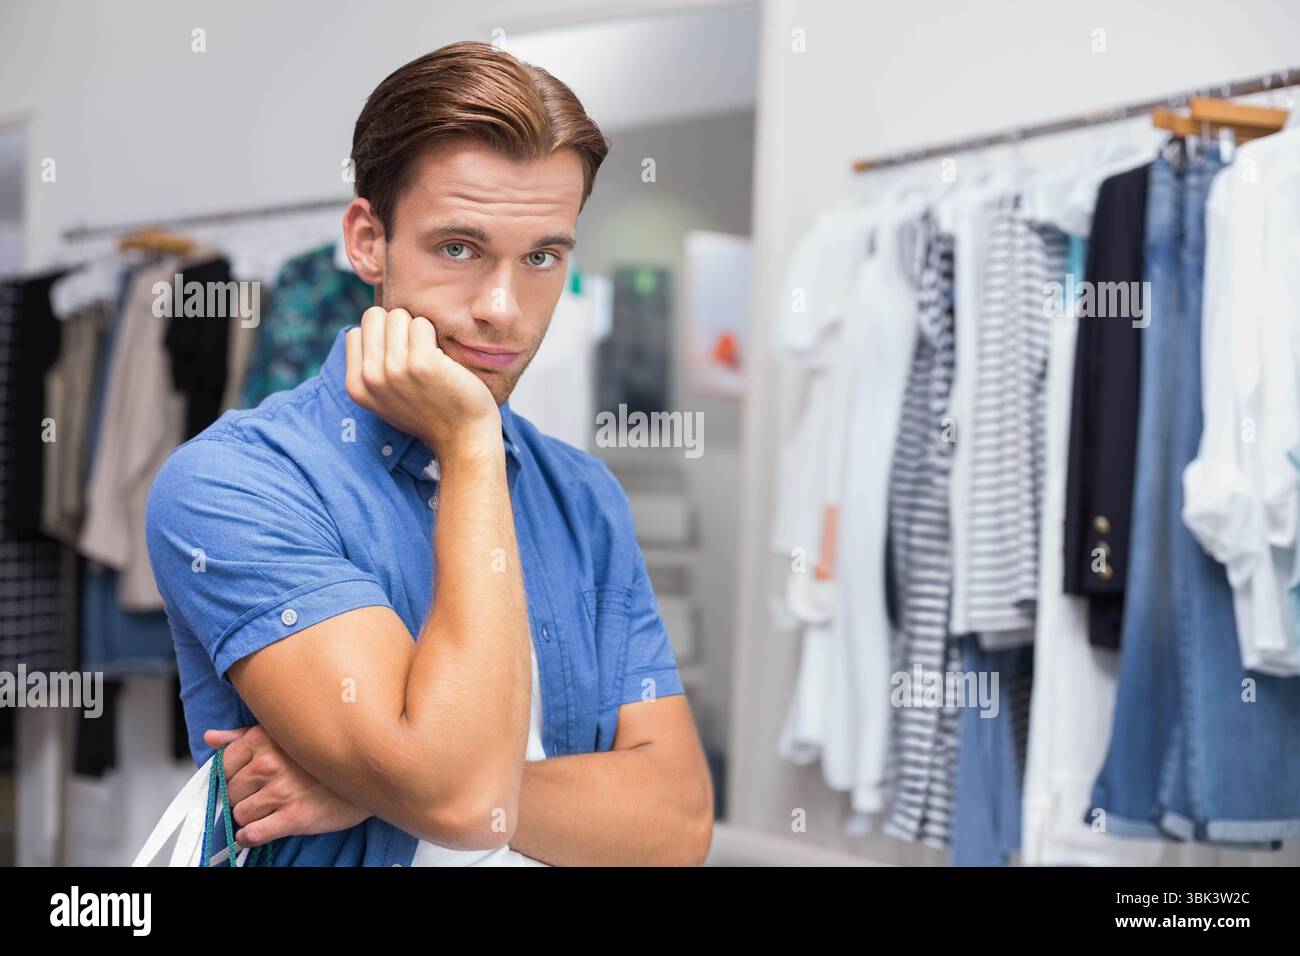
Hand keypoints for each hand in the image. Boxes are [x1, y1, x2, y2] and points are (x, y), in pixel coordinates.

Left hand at [204, 726, 370, 846]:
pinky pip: (252, 834)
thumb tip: (211, 738)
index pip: (222, 765)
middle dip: (241, 796)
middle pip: (230, 791)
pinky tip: (260, 829)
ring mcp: (281, 792)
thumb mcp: (283, 736)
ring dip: (248, 817)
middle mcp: (269, 764)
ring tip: (266, 811)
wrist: (367, 775)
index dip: (230, 776)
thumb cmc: (323, 756)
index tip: (241, 781)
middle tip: (260, 795)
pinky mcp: (293, 817)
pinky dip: (250, 836)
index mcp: (264, 739)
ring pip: (239, 814)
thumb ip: (243, 737)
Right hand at [345, 306, 500, 458]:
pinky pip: (422, 323)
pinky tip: (442, 359)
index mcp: (356, 386)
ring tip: (429, 357)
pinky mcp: (422, 363)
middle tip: (415, 351)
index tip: (399, 356)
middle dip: (396, 326)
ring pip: (398, 315)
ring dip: (417, 330)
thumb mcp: (385, 397)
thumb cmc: (429, 411)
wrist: (463, 437)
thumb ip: (370, 368)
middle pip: (374, 317)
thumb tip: (366, 328)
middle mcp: (370, 377)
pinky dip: (434, 335)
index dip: (380, 337)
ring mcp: (394, 369)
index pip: (356, 332)